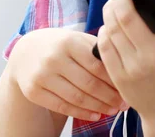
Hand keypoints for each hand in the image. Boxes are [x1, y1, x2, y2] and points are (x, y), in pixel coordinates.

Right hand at [8, 28, 127, 121]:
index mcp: (70, 42)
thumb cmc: (62, 45)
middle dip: (109, 97)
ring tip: (113, 110)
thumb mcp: (78, 40)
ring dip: (98, 107)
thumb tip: (124, 67)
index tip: (127, 88)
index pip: (97, 66)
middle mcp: (54, 58)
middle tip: (124, 104)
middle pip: (88, 84)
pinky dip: (81, 113)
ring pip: (76, 97)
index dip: (114, 80)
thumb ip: (98, 49)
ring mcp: (42, 76)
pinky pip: (61, 106)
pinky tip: (95, 115)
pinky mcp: (33, 91)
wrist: (27, 50)